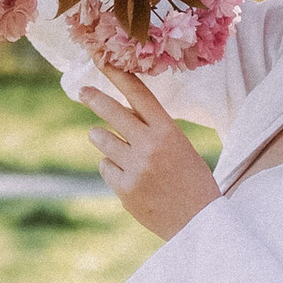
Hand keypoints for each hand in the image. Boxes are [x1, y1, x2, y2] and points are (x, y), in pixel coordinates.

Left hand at [87, 66, 218, 241]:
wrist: (200, 222)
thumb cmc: (191, 180)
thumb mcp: (180, 146)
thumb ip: (151, 130)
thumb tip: (115, 113)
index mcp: (169, 131)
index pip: (139, 95)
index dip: (118, 75)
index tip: (102, 60)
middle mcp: (150, 146)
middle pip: (112, 113)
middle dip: (94, 98)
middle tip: (83, 91)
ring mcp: (135, 168)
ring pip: (103, 140)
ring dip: (103, 138)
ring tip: (114, 144)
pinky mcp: (124, 189)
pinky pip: (106, 167)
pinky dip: (113, 168)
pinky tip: (131, 177)